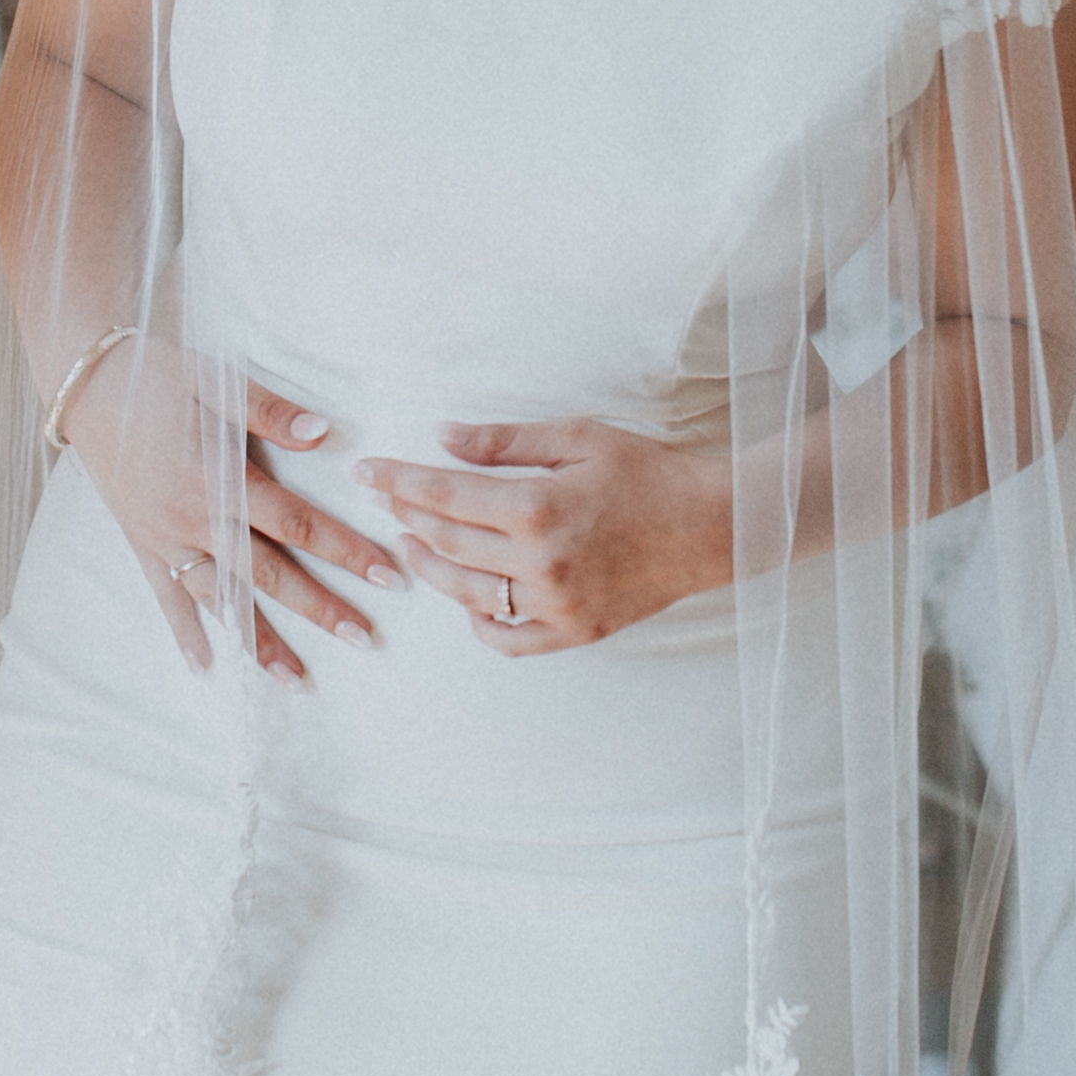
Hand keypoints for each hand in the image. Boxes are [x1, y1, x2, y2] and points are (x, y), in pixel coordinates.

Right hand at [59, 349, 395, 683]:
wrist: (87, 384)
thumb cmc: (160, 374)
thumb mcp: (218, 379)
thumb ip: (271, 412)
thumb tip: (326, 434)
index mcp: (221, 478)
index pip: (297, 524)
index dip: (345, 550)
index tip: (388, 576)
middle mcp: (195, 518)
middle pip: (268, 574)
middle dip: (319, 608)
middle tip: (364, 639)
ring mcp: (165, 538)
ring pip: (221, 599)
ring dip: (260, 640)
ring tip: (297, 679)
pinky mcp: (142, 543)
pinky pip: (165, 597)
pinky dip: (184, 633)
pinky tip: (205, 667)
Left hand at [357, 419, 731, 654]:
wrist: (711, 526)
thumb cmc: (647, 472)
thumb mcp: (576, 438)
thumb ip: (504, 441)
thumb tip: (442, 437)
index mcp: (538, 506)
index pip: (444, 494)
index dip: (397, 482)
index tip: (365, 472)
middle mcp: (541, 562)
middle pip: (447, 543)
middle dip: (408, 518)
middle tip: (388, 501)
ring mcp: (556, 604)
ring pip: (467, 594)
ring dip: (431, 568)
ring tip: (413, 545)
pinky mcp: (574, 632)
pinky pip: (507, 639)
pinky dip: (479, 622)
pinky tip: (467, 599)